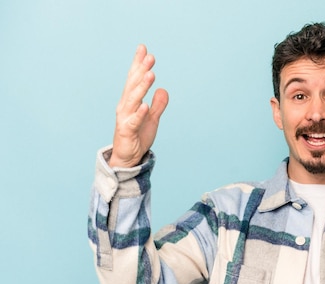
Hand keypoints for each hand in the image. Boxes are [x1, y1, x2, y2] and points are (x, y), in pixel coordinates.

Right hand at [109, 45, 168, 167]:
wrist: (127, 157)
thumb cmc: (138, 136)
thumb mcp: (152, 118)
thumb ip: (158, 104)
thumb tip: (163, 90)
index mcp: (131, 101)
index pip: (134, 79)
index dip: (138, 64)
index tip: (143, 48)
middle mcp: (125, 106)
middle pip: (133, 85)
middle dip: (141, 70)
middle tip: (150, 57)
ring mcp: (125, 118)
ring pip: (133, 100)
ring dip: (141, 87)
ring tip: (151, 74)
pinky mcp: (127, 131)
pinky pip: (134, 121)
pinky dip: (139, 113)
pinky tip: (145, 105)